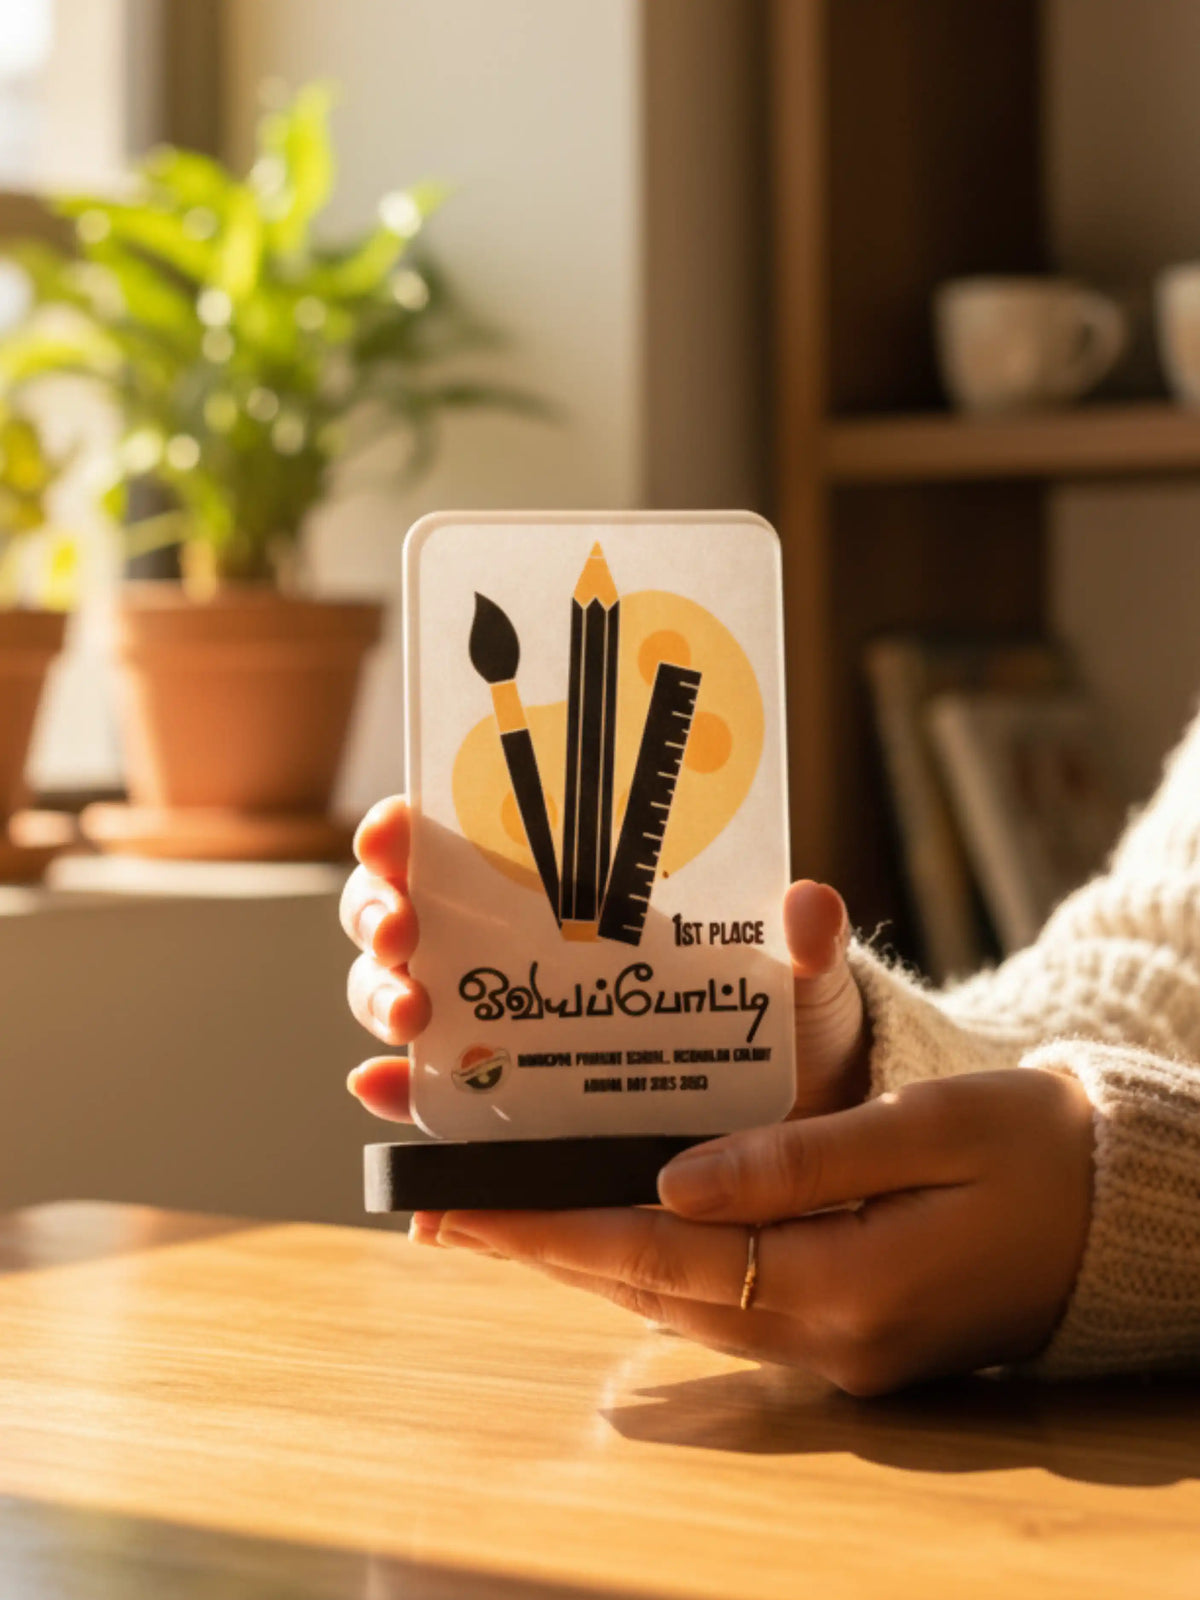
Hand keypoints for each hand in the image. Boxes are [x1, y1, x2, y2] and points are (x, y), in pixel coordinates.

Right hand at [341, 795, 869, 1119]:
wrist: (785, 1130)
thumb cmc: (779, 1026)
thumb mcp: (797, 984)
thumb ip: (803, 948)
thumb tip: (811, 903)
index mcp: (565, 893)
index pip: (459, 838)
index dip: (408, 826)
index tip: (398, 826)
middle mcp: (511, 949)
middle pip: (405, 913)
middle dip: (378, 910)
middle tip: (404, 930)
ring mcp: (497, 1028)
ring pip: (396, 995)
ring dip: (378, 996)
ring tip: (412, 1014)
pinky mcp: (499, 1107)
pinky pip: (427, 1096)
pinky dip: (395, 1092)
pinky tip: (386, 1091)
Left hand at [413, 1069, 1094, 1393]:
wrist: (1125, 1213)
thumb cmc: (1039, 1149)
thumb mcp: (927, 1131)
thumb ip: (798, 1160)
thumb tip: (672, 1182)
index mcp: (847, 1289)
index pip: (661, 1262)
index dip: (551, 1232)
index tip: (462, 1209)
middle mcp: (830, 1341)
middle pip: (652, 1294)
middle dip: (544, 1250)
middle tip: (447, 1210)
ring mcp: (841, 1351)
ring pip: (681, 1307)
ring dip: (589, 1262)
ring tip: (505, 1216)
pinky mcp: (850, 1334)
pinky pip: (725, 1305)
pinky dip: (656, 1270)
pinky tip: (616, 1232)